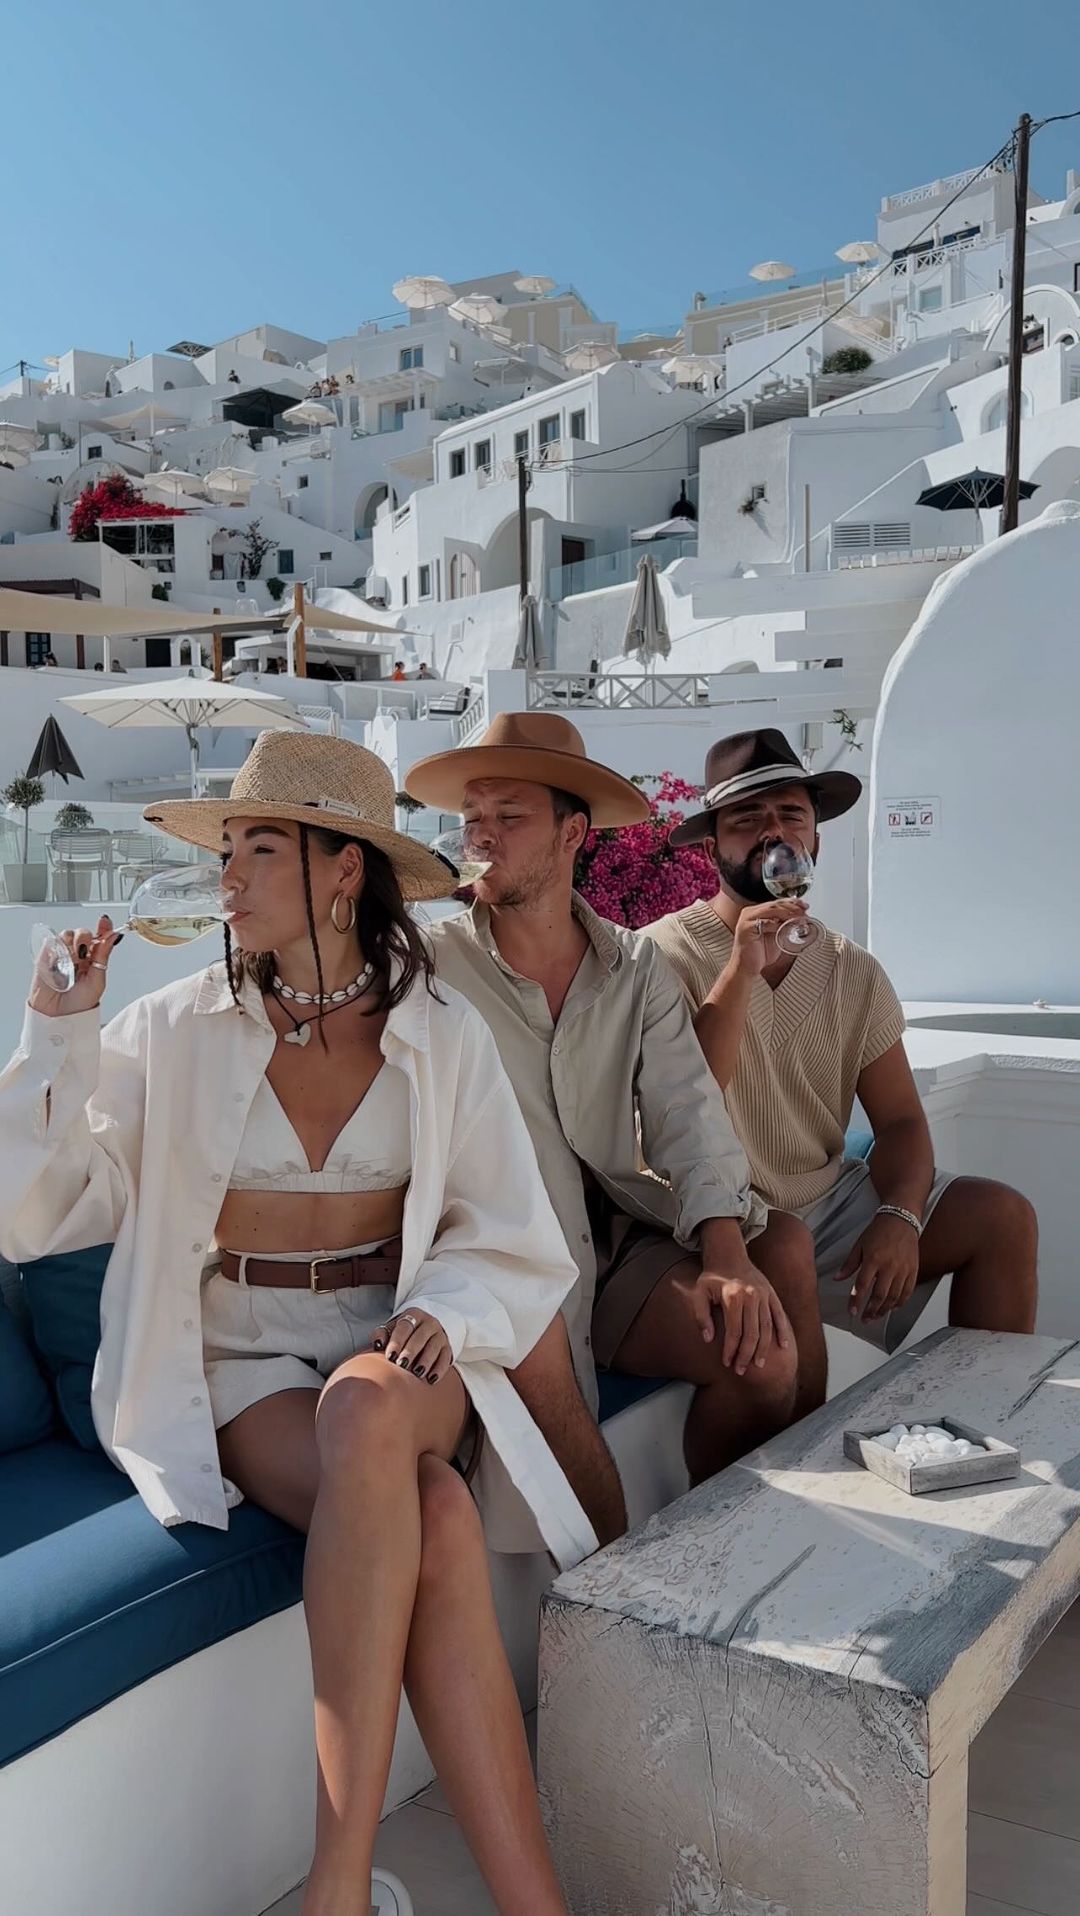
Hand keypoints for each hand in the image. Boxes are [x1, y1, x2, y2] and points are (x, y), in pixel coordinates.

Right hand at [29, 916, 122, 1018]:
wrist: (58, 1016)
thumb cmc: (79, 1004)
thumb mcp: (98, 980)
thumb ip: (103, 956)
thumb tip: (113, 936)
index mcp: (93, 959)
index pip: (99, 937)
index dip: (103, 927)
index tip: (105, 921)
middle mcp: (78, 955)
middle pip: (82, 933)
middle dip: (84, 938)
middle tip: (83, 953)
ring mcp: (61, 955)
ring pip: (66, 935)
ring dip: (70, 944)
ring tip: (71, 961)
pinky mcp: (45, 957)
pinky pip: (51, 943)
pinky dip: (56, 948)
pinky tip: (59, 960)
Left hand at [373, 1307, 451, 1384]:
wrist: (423, 1331)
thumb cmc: (402, 1333)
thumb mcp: (391, 1329)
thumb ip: (381, 1334)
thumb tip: (378, 1344)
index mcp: (413, 1315)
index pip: (404, 1327)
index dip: (397, 1342)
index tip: (390, 1356)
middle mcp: (429, 1322)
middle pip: (420, 1336)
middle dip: (411, 1352)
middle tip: (402, 1365)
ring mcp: (440, 1334)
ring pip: (434, 1347)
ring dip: (426, 1361)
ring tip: (417, 1373)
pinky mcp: (448, 1347)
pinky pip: (446, 1358)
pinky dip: (439, 1369)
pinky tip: (431, 1379)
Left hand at [683, 1262, 791, 1376]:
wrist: (728, 1254)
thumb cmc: (711, 1277)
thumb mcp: (698, 1293)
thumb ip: (700, 1316)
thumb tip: (708, 1339)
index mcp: (733, 1297)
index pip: (734, 1332)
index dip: (730, 1350)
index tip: (726, 1363)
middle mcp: (751, 1296)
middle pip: (752, 1333)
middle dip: (746, 1355)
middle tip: (741, 1370)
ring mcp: (764, 1295)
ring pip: (767, 1327)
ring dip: (763, 1348)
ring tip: (759, 1365)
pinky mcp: (771, 1293)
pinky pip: (779, 1315)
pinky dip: (783, 1331)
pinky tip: (784, 1346)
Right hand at [729, 901, 808, 976]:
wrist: (746, 968)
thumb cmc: (759, 954)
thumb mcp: (776, 936)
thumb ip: (785, 926)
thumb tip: (800, 919)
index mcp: (756, 912)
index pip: (776, 903)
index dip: (792, 903)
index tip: (804, 906)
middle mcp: (750, 913)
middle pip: (775, 904)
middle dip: (792, 908)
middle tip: (804, 914)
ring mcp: (746, 919)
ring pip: (771, 910)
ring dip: (787, 914)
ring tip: (798, 920)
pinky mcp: (746, 928)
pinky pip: (764, 922)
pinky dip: (777, 924)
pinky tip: (785, 928)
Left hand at [837, 1212, 920, 1321]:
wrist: (901, 1220)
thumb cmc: (879, 1230)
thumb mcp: (859, 1245)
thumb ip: (849, 1264)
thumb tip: (838, 1278)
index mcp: (873, 1259)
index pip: (862, 1285)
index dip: (856, 1300)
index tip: (852, 1310)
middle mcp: (890, 1266)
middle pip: (880, 1295)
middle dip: (871, 1310)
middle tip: (864, 1318)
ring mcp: (903, 1269)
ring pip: (894, 1297)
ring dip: (884, 1310)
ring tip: (876, 1316)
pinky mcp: (913, 1270)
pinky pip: (907, 1292)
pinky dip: (900, 1302)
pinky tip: (892, 1307)